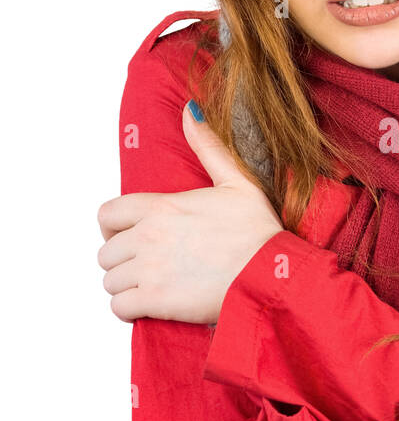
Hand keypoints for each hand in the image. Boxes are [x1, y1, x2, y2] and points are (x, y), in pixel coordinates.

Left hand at [96, 100, 284, 324]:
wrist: (270, 275)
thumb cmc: (259, 232)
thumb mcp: (237, 180)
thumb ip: (208, 146)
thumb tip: (191, 110)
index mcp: (161, 207)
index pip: (107, 215)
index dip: (113, 228)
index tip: (129, 236)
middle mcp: (147, 237)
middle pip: (106, 252)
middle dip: (122, 259)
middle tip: (144, 265)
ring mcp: (149, 270)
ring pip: (109, 280)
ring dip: (125, 286)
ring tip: (150, 286)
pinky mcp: (156, 301)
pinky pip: (119, 308)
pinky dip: (128, 309)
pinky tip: (149, 306)